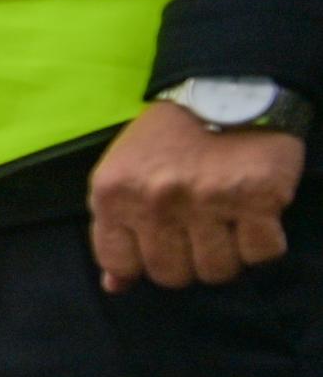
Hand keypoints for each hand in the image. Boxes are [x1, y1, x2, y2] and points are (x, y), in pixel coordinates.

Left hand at [91, 99, 303, 290]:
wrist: (227, 90)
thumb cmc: (169, 137)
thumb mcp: (123, 174)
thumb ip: (114, 229)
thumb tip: (113, 286)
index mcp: (114, 194)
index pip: (121, 264)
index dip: (144, 262)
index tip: (161, 242)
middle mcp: (156, 200)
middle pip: (172, 275)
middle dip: (188, 262)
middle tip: (200, 233)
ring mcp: (207, 200)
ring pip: (217, 271)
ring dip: (228, 255)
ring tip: (228, 224)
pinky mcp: (256, 197)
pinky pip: (262, 253)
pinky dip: (264, 242)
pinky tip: (256, 217)